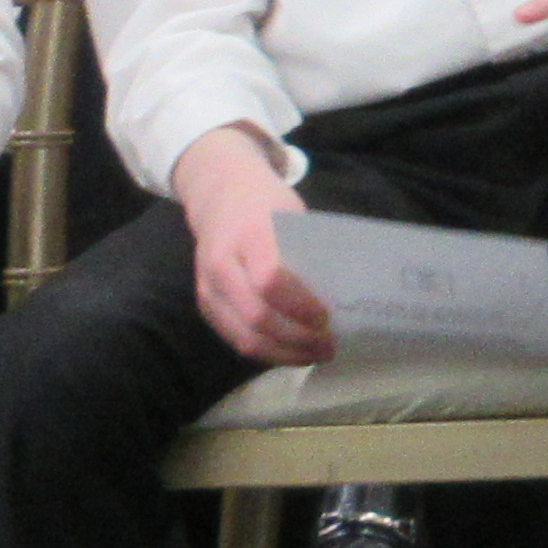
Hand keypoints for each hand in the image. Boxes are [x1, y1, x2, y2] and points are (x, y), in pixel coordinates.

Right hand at [174, 134, 333, 363]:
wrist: (218, 192)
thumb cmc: (265, 202)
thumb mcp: (292, 213)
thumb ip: (308, 250)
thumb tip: (342, 295)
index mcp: (248, 235)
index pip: (270, 280)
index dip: (299, 306)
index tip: (327, 317)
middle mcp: (220, 265)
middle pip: (256, 317)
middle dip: (297, 339)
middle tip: (329, 345)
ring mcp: (207, 287)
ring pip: (243, 337)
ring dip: (282, 353)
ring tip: (314, 355)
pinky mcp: (204, 303)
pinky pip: (233, 338)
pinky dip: (265, 350)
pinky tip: (290, 351)